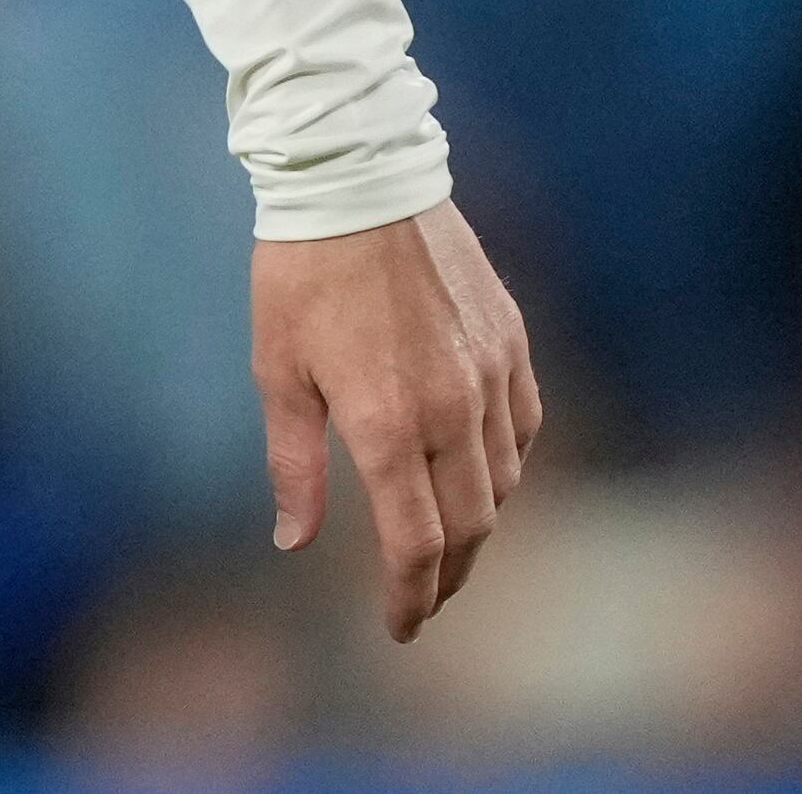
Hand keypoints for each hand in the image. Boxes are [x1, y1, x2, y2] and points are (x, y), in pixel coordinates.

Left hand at [253, 198, 538, 642]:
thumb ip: (293, 464)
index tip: (399, 626)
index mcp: (387, 423)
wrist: (357, 175)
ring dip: (480, 524)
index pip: (416, 543)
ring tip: (449, 542)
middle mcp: (451, 408)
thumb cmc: (300, 272)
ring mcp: (490, 372)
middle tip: (425, 597)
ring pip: (503, 480)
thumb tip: (294, 541)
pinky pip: (525, 424)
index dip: (411, 597)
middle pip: (471, 526)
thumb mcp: (277, 369)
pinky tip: (482, 470)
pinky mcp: (510, 338)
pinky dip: (506, 463)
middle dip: (449, 576)